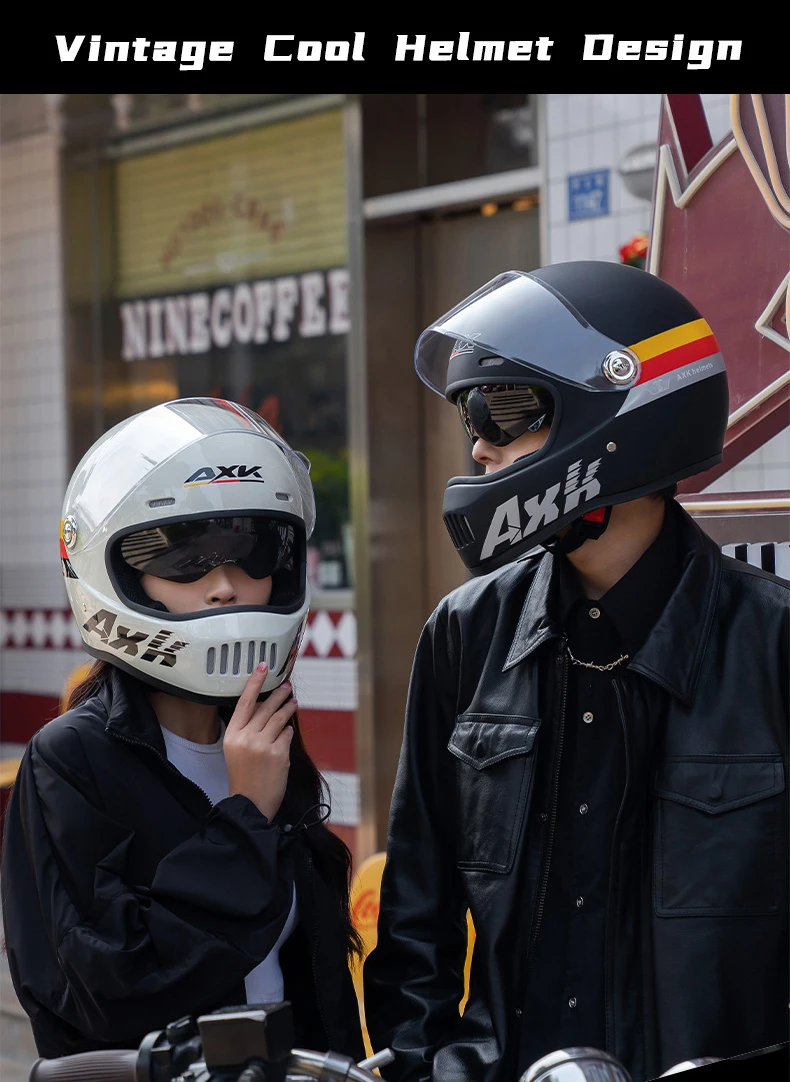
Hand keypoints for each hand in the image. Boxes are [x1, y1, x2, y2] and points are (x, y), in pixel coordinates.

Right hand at [223, 663, 296, 820]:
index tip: (263, 667)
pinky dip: (289, 732)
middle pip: (266, 707)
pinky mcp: (279, 754)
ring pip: (280, 718)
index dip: (255, 682)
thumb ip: (247, 728)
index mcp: (232, 735)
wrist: (250, 803)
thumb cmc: (244, 776)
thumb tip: (263, 705)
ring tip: (293, 702)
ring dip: (288, 708)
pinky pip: (288, 734)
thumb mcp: (236, 749)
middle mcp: (246, 737)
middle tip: (287, 686)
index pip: (244, 702)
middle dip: (279, 694)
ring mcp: (264, 745)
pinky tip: (288, 733)